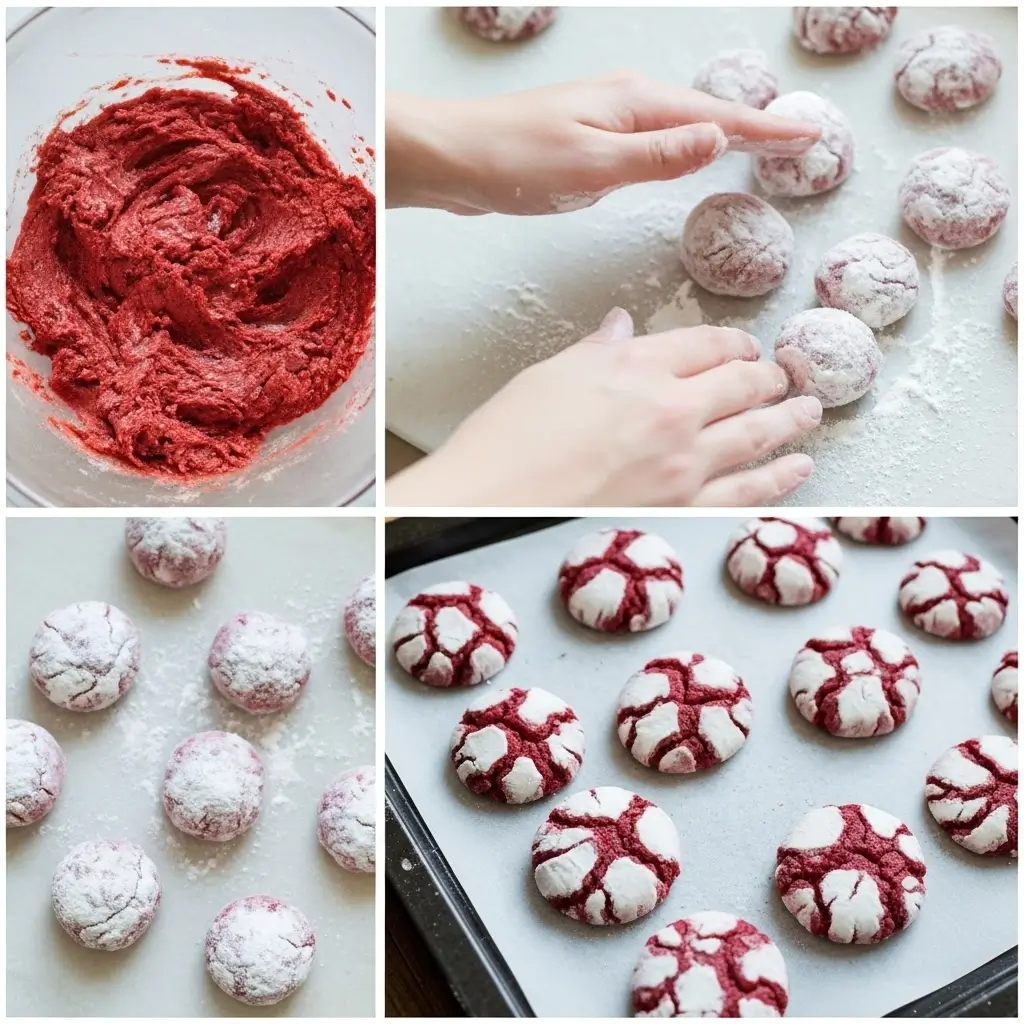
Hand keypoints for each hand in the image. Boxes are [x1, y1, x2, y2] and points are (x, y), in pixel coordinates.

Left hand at [386, 72, 820, 214]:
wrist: (450, 157)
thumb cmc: (512, 162)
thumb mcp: (592, 166)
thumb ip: (657, 157)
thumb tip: (718, 140)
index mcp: (635, 105)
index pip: (716, 120)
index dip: (764, 130)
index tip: (808, 135)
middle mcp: (625, 102)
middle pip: (705, 114)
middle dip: (753, 126)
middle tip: (796, 139)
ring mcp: (606, 118)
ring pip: (678, 125)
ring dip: (719, 134)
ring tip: (756, 143)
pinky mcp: (586, 138)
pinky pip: (650, 140)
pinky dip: (680, 147)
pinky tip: (682, 157)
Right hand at [387, 309, 820, 506]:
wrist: (488, 504)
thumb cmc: (505, 442)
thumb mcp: (547, 376)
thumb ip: (598, 351)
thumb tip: (622, 327)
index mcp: (638, 367)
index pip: (705, 344)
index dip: (733, 341)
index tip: (747, 345)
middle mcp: (673, 410)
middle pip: (742, 383)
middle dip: (769, 375)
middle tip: (785, 374)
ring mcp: (685, 464)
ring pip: (759, 434)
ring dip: (791, 419)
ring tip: (810, 411)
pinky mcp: (685, 509)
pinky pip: (749, 492)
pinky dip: (780, 478)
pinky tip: (799, 468)